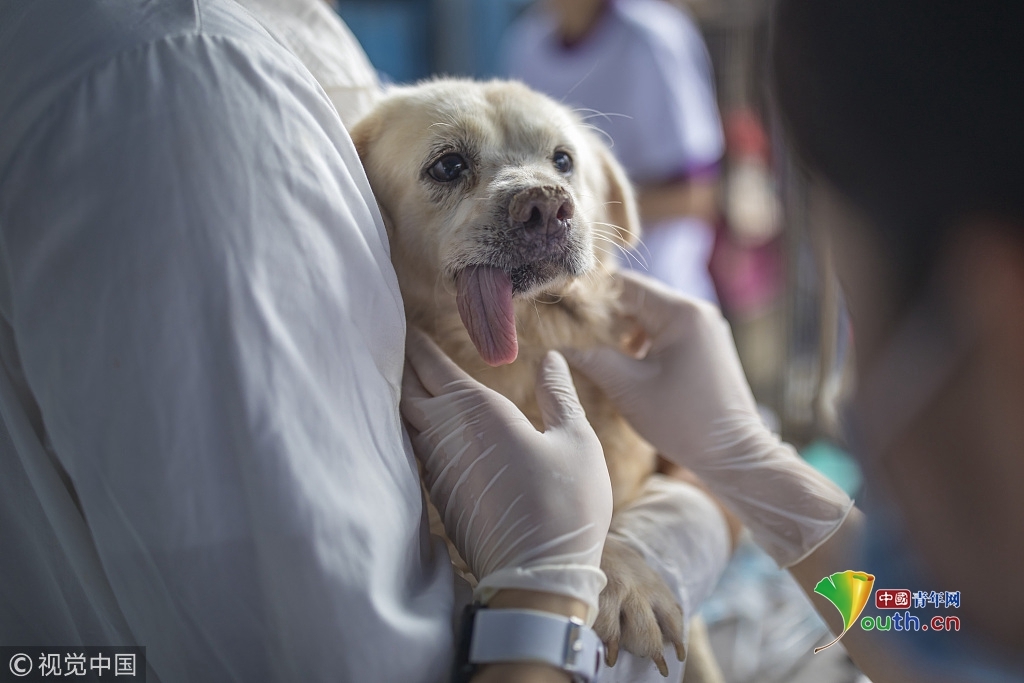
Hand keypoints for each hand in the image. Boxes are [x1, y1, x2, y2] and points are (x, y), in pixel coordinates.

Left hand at [402, 329, 612, 620]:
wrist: (535, 579)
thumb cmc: (564, 505)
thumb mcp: (576, 442)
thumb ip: (559, 395)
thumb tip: (550, 359)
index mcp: (475, 411)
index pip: (431, 365)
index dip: (417, 343)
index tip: (407, 324)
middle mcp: (445, 436)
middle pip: (407, 391)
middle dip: (403, 365)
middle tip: (401, 345)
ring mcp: (437, 470)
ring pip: (409, 423)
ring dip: (407, 399)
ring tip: (412, 380)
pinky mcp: (440, 497)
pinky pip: (419, 451)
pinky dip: (418, 431)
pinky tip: (432, 431)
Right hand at [566, 272, 851, 566]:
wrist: (733, 454)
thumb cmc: (681, 421)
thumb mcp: (628, 388)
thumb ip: (591, 358)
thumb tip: (556, 345)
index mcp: (681, 312)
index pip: (625, 285)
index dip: (591, 297)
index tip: (562, 311)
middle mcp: (697, 311)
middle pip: (639, 298)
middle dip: (605, 315)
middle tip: (571, 332)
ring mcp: (705, 328)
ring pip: (651, 316)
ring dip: (623, 330)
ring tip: (594, 350)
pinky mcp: (706, 346)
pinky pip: (665, 331)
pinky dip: (642, 342)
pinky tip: (623, 362)